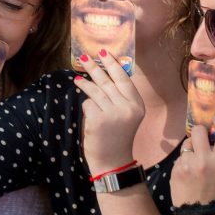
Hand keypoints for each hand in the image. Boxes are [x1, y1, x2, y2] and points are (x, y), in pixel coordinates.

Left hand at [73, 50, 143, 175]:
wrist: (113, 161)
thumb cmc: (117, 136)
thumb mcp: (126, 115)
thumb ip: (120, 97)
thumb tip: (105, 73)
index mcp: (138, 105)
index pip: (124, 79)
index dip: (113, 64)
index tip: (105, 52)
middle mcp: (128, 107)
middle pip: (108, 81)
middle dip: (95, 67)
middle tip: (85, 57)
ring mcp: (113, 113)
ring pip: (95, 91)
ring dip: (85, 83)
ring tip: (77, 79)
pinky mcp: (99, 120)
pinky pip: (88, 104)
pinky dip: (86, 107)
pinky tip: (88, 113)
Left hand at [170, 116, 214, 206]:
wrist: (199, 214)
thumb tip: (210, 137)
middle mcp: (204, 160)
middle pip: (198, 130)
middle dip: (199, 131)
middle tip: (200, 138)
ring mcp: (187, 164)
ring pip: (186, 144)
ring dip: (190, 148)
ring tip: (193, 162)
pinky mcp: (175, 169)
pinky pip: (179, 158)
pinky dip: (183, 162)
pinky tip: (186, 173)